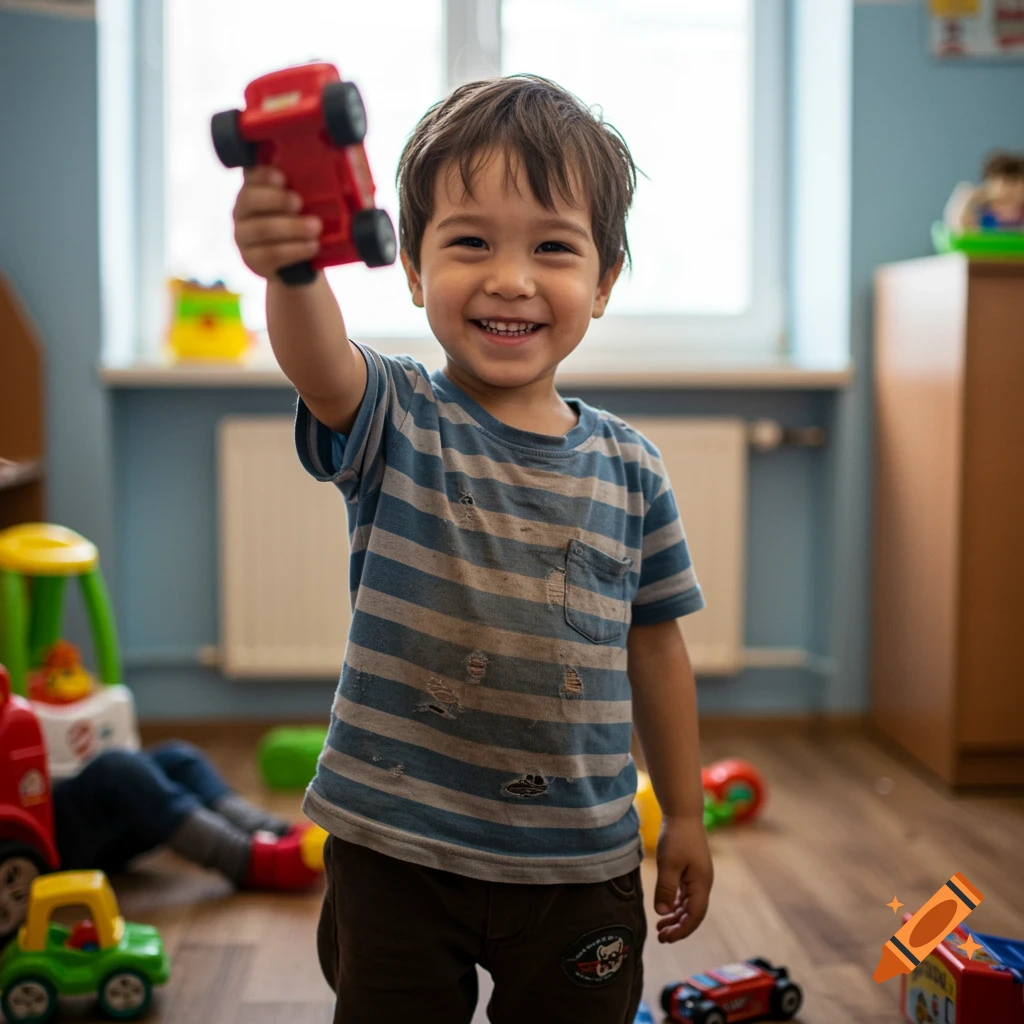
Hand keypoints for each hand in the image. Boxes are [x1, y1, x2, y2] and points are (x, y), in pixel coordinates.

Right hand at [232, 166, 321, 278]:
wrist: (300, 264)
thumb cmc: (302, 224)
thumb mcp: (303, 205)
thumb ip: (305, 191)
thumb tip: (325, 181)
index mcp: (253, 188)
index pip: (251, 175)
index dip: (263, 175)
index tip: (282, 178)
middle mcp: (242, 210)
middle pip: (250, 200)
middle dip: (277, 199)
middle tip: (299, 202)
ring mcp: (243, 236)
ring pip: (262, 229)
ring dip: (291, 227)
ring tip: (316, 227)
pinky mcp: (252, 260)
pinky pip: (271, 254)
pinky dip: (294, 250)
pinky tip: (313, 246)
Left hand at [653, 814, 712, 942]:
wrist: (683, 814)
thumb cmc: (676, 838)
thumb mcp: (668, 864)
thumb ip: (665, 889)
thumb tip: (662, 913)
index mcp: (701, 884)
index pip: (695, 916)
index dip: (682, 930)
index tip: (666, 939)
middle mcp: (703, 884)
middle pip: (693, 913)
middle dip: (678, 927)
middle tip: (660, 937)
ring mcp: (698, 878)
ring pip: (689, 905)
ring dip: (676, 917)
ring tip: (660, 927)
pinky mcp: (692, 871)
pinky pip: (686, 895)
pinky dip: (676, 904)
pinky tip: (666, 909)